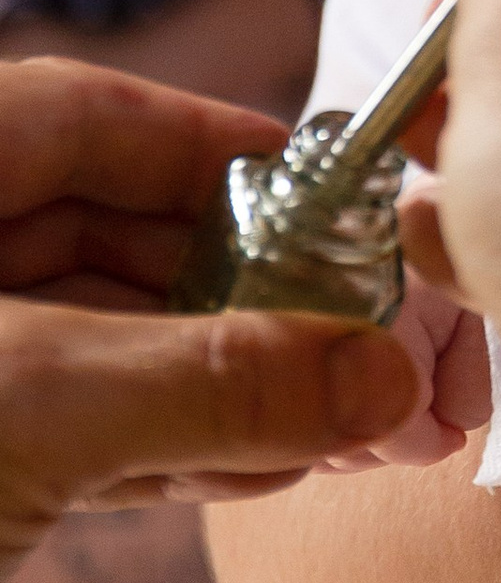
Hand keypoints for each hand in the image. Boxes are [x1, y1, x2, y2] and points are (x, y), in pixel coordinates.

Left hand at [0, 57, 422, 569]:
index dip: (217, 148)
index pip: (86, 113)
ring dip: (226, 388)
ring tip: (341, 425)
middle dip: (247, 296)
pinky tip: (261, 469)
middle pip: (111, 234)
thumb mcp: (25, 403)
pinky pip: (67, 427)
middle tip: (362, 344)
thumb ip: (210, 383)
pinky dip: (165, 448)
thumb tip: (383, 377)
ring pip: (100, 342)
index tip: (331, 197)